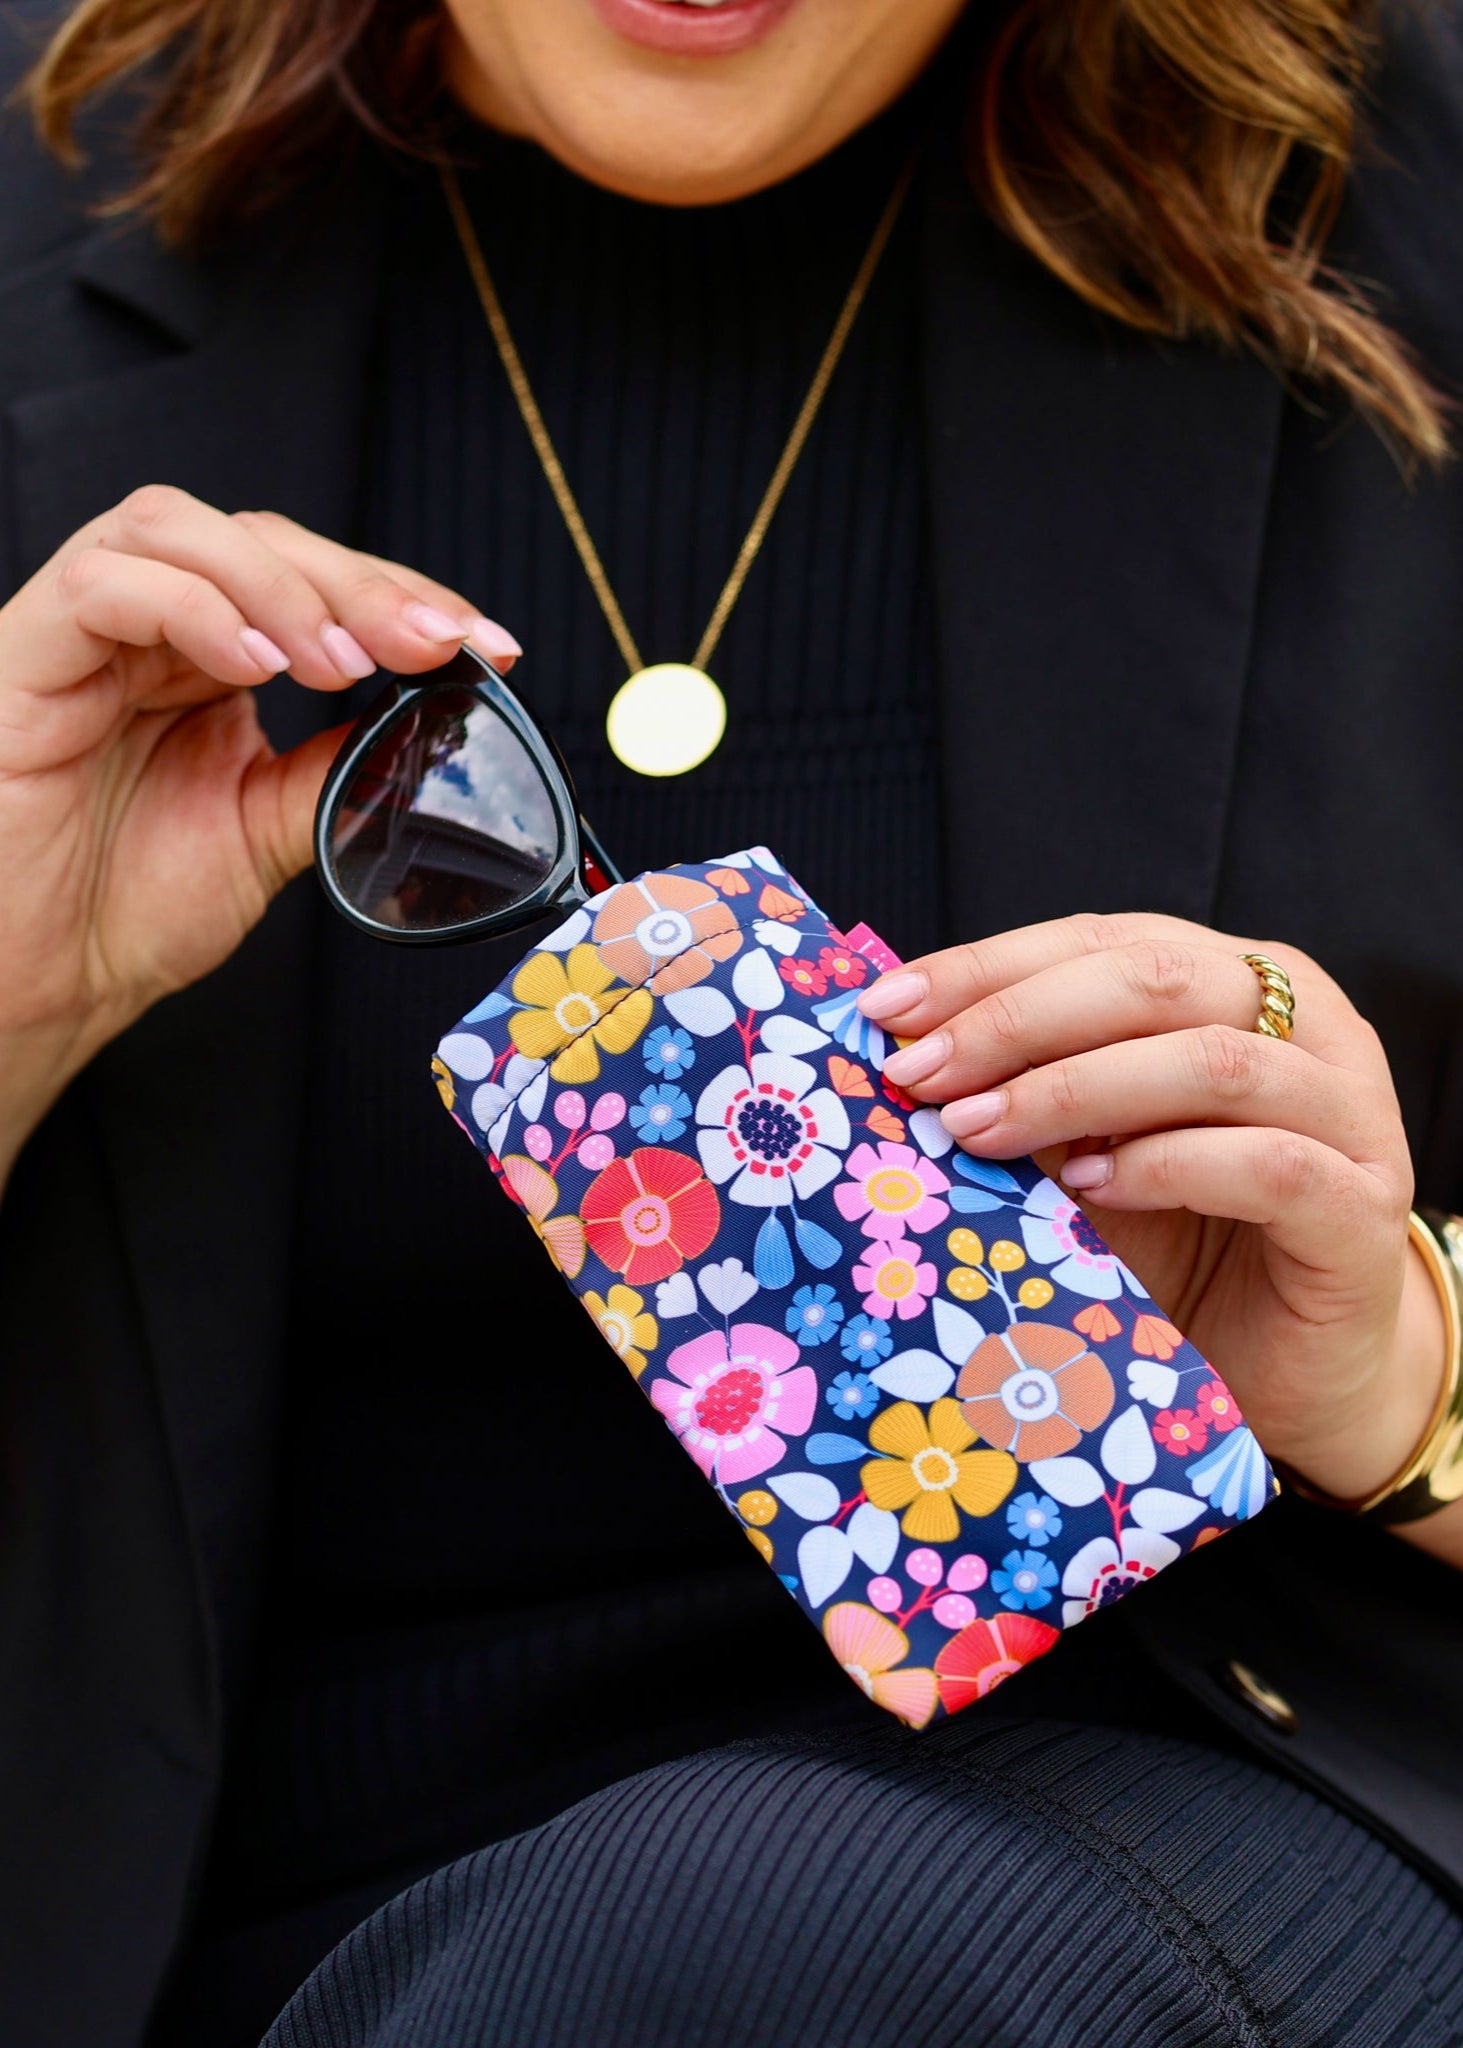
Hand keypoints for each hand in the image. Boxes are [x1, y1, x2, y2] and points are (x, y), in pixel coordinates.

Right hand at [0, 485, 519, 1182]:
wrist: (44, 988)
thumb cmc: (126, 912)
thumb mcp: (271, 829)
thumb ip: (339, 764)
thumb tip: (429, 720)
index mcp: (204, 660)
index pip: (307, 579)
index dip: (398, 595)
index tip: (484, 641)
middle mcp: (145, 632)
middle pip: (254, 536)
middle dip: (358, 582)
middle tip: (431, 640)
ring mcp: (81, 637)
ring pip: (176, 529)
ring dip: (280, 585)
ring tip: (340, 661)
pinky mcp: (23, 657)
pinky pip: (103, 585)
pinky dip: (194, 608)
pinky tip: (255, 665)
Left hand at [858, 912, 1447, 1523]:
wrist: (1290, 1364)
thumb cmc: (1178, 1243)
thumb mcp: (1083, 1151)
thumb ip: (1023, 1090)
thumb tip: (897, 1050)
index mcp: (1237, 981)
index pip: (1104, 941)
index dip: (989, 967)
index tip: (887, 1010)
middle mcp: (1309, 1026)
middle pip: (1158, 980)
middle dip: (1017, 1022)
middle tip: (920, 1075)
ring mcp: (1349, 1115)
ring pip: (1214, 1062)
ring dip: (1076, 1090)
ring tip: (977, 1132)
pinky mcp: (1364, 1213)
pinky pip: (1268, 1165)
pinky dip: (1167, 1166)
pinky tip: (1088, 1188)